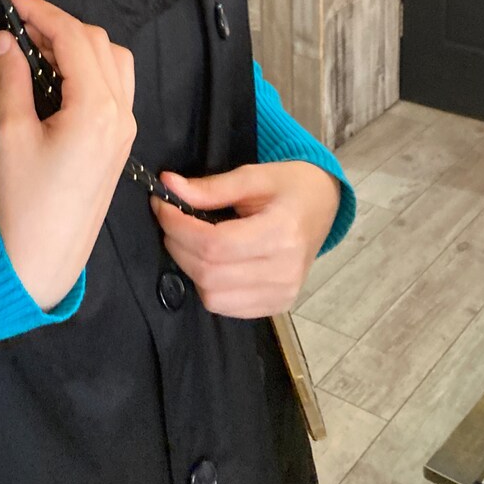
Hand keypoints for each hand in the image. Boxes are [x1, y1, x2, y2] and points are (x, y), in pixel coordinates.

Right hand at [0, 0, 136, 311]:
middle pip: (97, 42)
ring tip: (39, 48)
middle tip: (20, 25)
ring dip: (79, 43)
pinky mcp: (121, 140)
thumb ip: (12, 79)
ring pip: (114, 59)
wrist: (45, 259)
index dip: (41, 11)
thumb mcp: (11, 135)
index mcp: (95, 108)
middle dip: (59, 24)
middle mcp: (120, 111)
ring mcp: (126, 126)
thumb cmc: (25, 202)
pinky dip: (92, 66)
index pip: (73, 38)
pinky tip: (60, 75)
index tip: (12, 0)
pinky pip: (117, 84)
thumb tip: (6, 38)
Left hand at [150, 162, 340, 317]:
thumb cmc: (288, 186)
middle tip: (169, 219)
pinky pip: (226, 307)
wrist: (322, 205)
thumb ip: (210, 187)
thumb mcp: (252, 175)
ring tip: (190, 239)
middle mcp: (284, 272)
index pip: (215, 245)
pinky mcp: (276, 306)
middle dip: (177, 245)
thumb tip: (168, 186)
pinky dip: (208, 285)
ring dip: (190, 268)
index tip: (161, 204)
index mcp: (282, 233)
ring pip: (212, 297)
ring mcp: (282, 295)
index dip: (178, 226)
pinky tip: (210, 260)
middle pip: (209, 274)